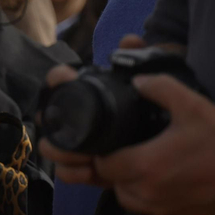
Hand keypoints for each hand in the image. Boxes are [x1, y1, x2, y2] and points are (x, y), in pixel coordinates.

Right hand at [39, 34, 140, 186]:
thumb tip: (130, 41)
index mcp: (84, 94)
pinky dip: (72, 173)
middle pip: (47, 118)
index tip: (66, 78)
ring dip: (63, 153)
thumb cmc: (151, 103)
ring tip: (85, 157)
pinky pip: (67, 173)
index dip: (57, 78)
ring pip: (53, 148)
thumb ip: (142, 56)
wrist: (166, 135)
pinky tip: (88, 172)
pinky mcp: (85, 168)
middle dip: (52, 123)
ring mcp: (77, 144)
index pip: (58, 80)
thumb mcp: (151, 78)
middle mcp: (74, 118)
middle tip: (71, 126)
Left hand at [39, 72, 214, 214]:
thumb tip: (137, 81)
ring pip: (131, 202)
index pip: (102, 166)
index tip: (112, 144)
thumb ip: (160, 87)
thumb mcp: (193, 105)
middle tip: (132, 153)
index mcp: (145, 166)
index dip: (102, 155)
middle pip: (113, 185)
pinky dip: (156, 201)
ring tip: (149, 167)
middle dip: (116, 170)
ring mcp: (163, 213)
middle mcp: (148, 195)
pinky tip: (172, 184)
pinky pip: (155, 213)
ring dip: (133, 187)